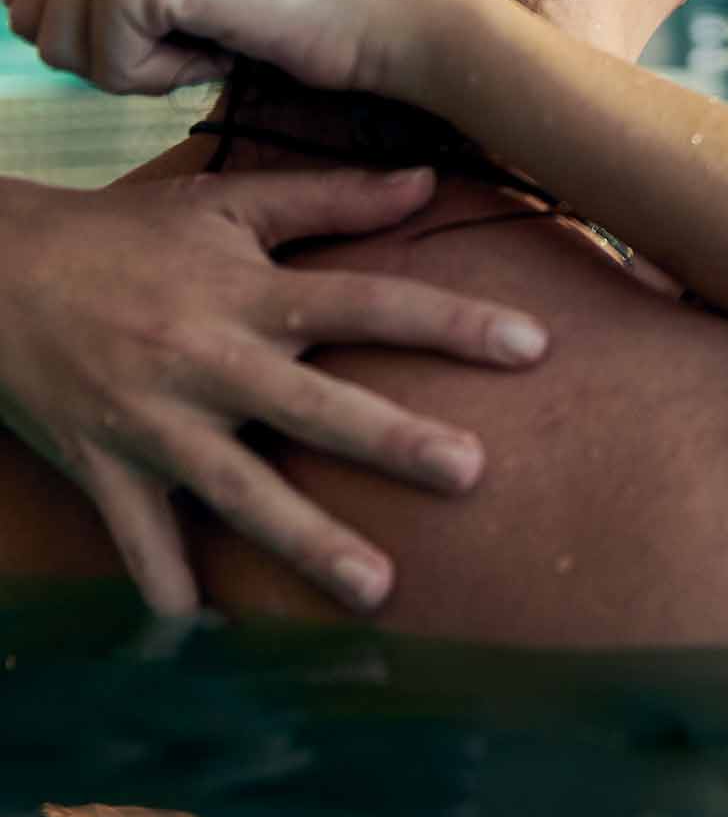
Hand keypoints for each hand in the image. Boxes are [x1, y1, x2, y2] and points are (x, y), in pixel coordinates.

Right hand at [0, 165, 549, 615]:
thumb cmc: (128, 235)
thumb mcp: (228, 203)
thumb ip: (331, 199)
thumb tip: (428, 181)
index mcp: (250, 291)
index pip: (368, 302)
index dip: (451, 323)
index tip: (533, 345)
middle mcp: (210, 359)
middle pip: (316, 407)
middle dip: (394, 442)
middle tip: (472, 472)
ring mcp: (155, 422)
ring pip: (241, 492)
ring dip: (310, 543)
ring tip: (379, 589)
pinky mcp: (105, 468)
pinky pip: (142, 542)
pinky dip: (170, 590)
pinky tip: (212, 636)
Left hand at [1, 0, 431, 98]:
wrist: (378, 14)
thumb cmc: (295, 4)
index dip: (111, 29)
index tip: (194, 7)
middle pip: (31, 17)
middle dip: (112, 49)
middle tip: (204, 23)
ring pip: (58, 45)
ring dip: (139, 66)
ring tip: (216, 27)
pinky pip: (104, 64)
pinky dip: (165, 77)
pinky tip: (225, 37)